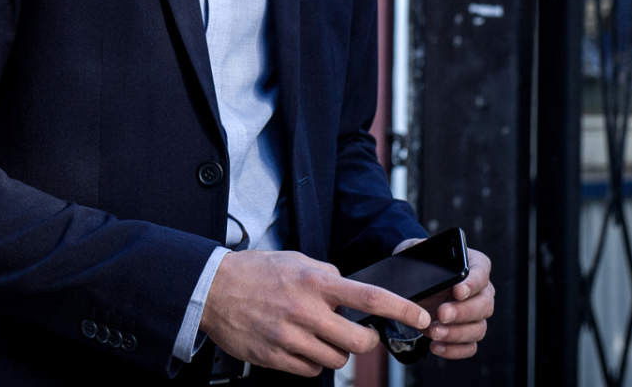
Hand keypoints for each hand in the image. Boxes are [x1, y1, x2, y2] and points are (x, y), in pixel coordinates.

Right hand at [198, 250, 432, 377]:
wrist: (211, 289)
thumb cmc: (253, 272)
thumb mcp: (294, 259)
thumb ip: (325, 274)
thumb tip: (348, 287)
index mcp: (313, 282)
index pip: (369, 296)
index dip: (400, 310)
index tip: (420, 317)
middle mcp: (305, 311)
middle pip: (359, 341)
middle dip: (365, 340)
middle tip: (357, 333)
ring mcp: (289, 337)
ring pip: (336, 359)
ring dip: (335, 351)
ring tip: (318, 335)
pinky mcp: (275, 356)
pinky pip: (311, 370)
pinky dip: (312, 361)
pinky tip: (300, 345)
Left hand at [392, 238, 494, 359]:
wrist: (413, 281)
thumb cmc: (418, 261)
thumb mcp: (414, 249)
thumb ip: (418, 248)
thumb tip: (417, 254)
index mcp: (474, 265)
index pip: (481, 273)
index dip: (472, 284)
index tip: (457, 291)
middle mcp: (482, 291)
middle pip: (484, 305)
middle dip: (462, 312)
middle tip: (441, 314)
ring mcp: (477, 315)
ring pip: (478, 329)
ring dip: (456, 333)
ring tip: (433, 331)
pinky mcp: (468, 333)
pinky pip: (469, 347)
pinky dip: (454, 350)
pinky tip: (435, 346)